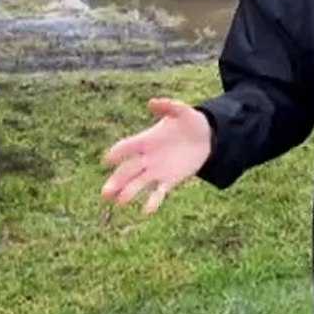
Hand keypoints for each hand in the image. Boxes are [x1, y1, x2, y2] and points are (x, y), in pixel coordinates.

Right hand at [100, 98, 212, 214]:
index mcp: (146, 140)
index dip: (118, 152)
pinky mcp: (170, 180)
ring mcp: (157, 171)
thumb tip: (152, 102)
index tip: (107, 159)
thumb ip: (168, 106)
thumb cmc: (189, 121)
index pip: (128, 146)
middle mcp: (147, 158)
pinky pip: (158, 193)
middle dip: (117, 180)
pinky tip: (146, 211)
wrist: (207, 137)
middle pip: (128, 170)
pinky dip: (152, 202)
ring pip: (139, 184)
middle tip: (105, 193)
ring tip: (120, 201)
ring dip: (129, 192)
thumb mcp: (181, 111)